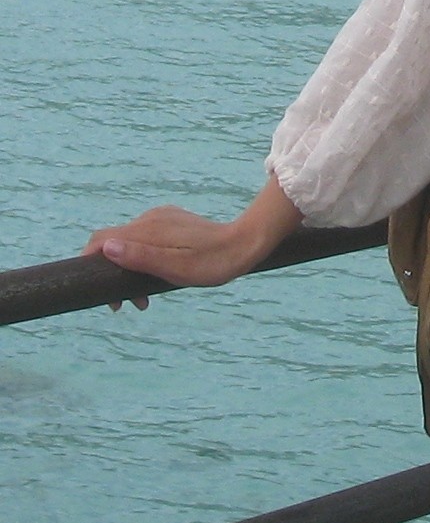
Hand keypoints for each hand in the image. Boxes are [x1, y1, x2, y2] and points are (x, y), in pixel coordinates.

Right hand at [82, 207, 258, 310]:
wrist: (245, 243)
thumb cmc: (212, 262)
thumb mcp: (176, 268)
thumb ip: (141, 257)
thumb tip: (107, 248)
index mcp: (147, 229)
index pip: (101, 239)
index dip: (91, 264)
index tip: (104, 292)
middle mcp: (150, 218)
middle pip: (114, 243)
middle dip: (113, 273)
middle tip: (129, 304)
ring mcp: (162, 218)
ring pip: (131, 243)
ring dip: (130, 269)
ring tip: (145, 299)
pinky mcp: (173, 222)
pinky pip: (147, 240)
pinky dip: (145, 259)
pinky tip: (159, 277)